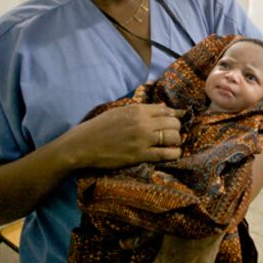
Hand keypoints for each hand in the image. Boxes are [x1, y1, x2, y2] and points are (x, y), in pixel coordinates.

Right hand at [66, 103, 183, 170]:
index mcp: (137, 110)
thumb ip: (142, 109)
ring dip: (176, 140)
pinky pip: (165, 154)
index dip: (175, 115)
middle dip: (176, 128)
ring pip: (173, 137)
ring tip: (173, 144)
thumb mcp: (120, 111)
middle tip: (173, 133)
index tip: (178, 119)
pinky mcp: (140, 155)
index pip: (166, 110)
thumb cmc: (100, 127)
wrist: (84, 145)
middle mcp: (143, 123)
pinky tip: (174, 154)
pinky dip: (174, 154)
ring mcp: (143, 139)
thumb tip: (162, 106)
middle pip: (173, 123)